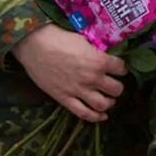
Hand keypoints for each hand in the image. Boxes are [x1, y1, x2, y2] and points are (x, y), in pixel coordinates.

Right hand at [11, 24, 126, 121]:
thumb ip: (97, 50)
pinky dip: (95, 117)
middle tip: (114, 84)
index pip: (121, 68)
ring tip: (109, 100)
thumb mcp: (84, 40)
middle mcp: (92, 78)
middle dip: (118, 87)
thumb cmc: (59, 37)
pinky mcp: (64, 99)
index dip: (121, 68)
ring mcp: (79, 90)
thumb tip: (105, 53)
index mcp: (99, 61)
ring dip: (109, 103)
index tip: (119, 69)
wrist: (34, 45)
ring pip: (103, 104)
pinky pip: (84, 113)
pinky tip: (102, 116)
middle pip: (116, 89)